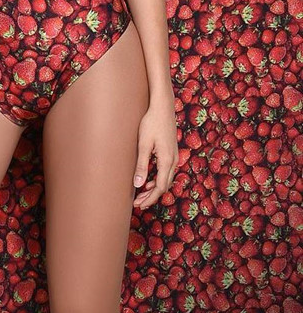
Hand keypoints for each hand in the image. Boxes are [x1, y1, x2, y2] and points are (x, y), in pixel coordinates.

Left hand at [132, 96, 178, 210]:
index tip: (138, 205)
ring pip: (166, 179)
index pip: (160, 188)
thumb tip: (138, 185)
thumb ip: (142, 165)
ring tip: (142, 194)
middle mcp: (174, 161)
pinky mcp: (172, 151)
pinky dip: (158, 179)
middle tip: (138, 204)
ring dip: (155, 188)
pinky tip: (149, 179)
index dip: (149, 198)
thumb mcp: (143, 144)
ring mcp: (174, 156)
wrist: (162, 106)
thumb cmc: (151, 123)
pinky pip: (167, 171)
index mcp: (167, 161)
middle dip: (151, 196)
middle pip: (164, 186)